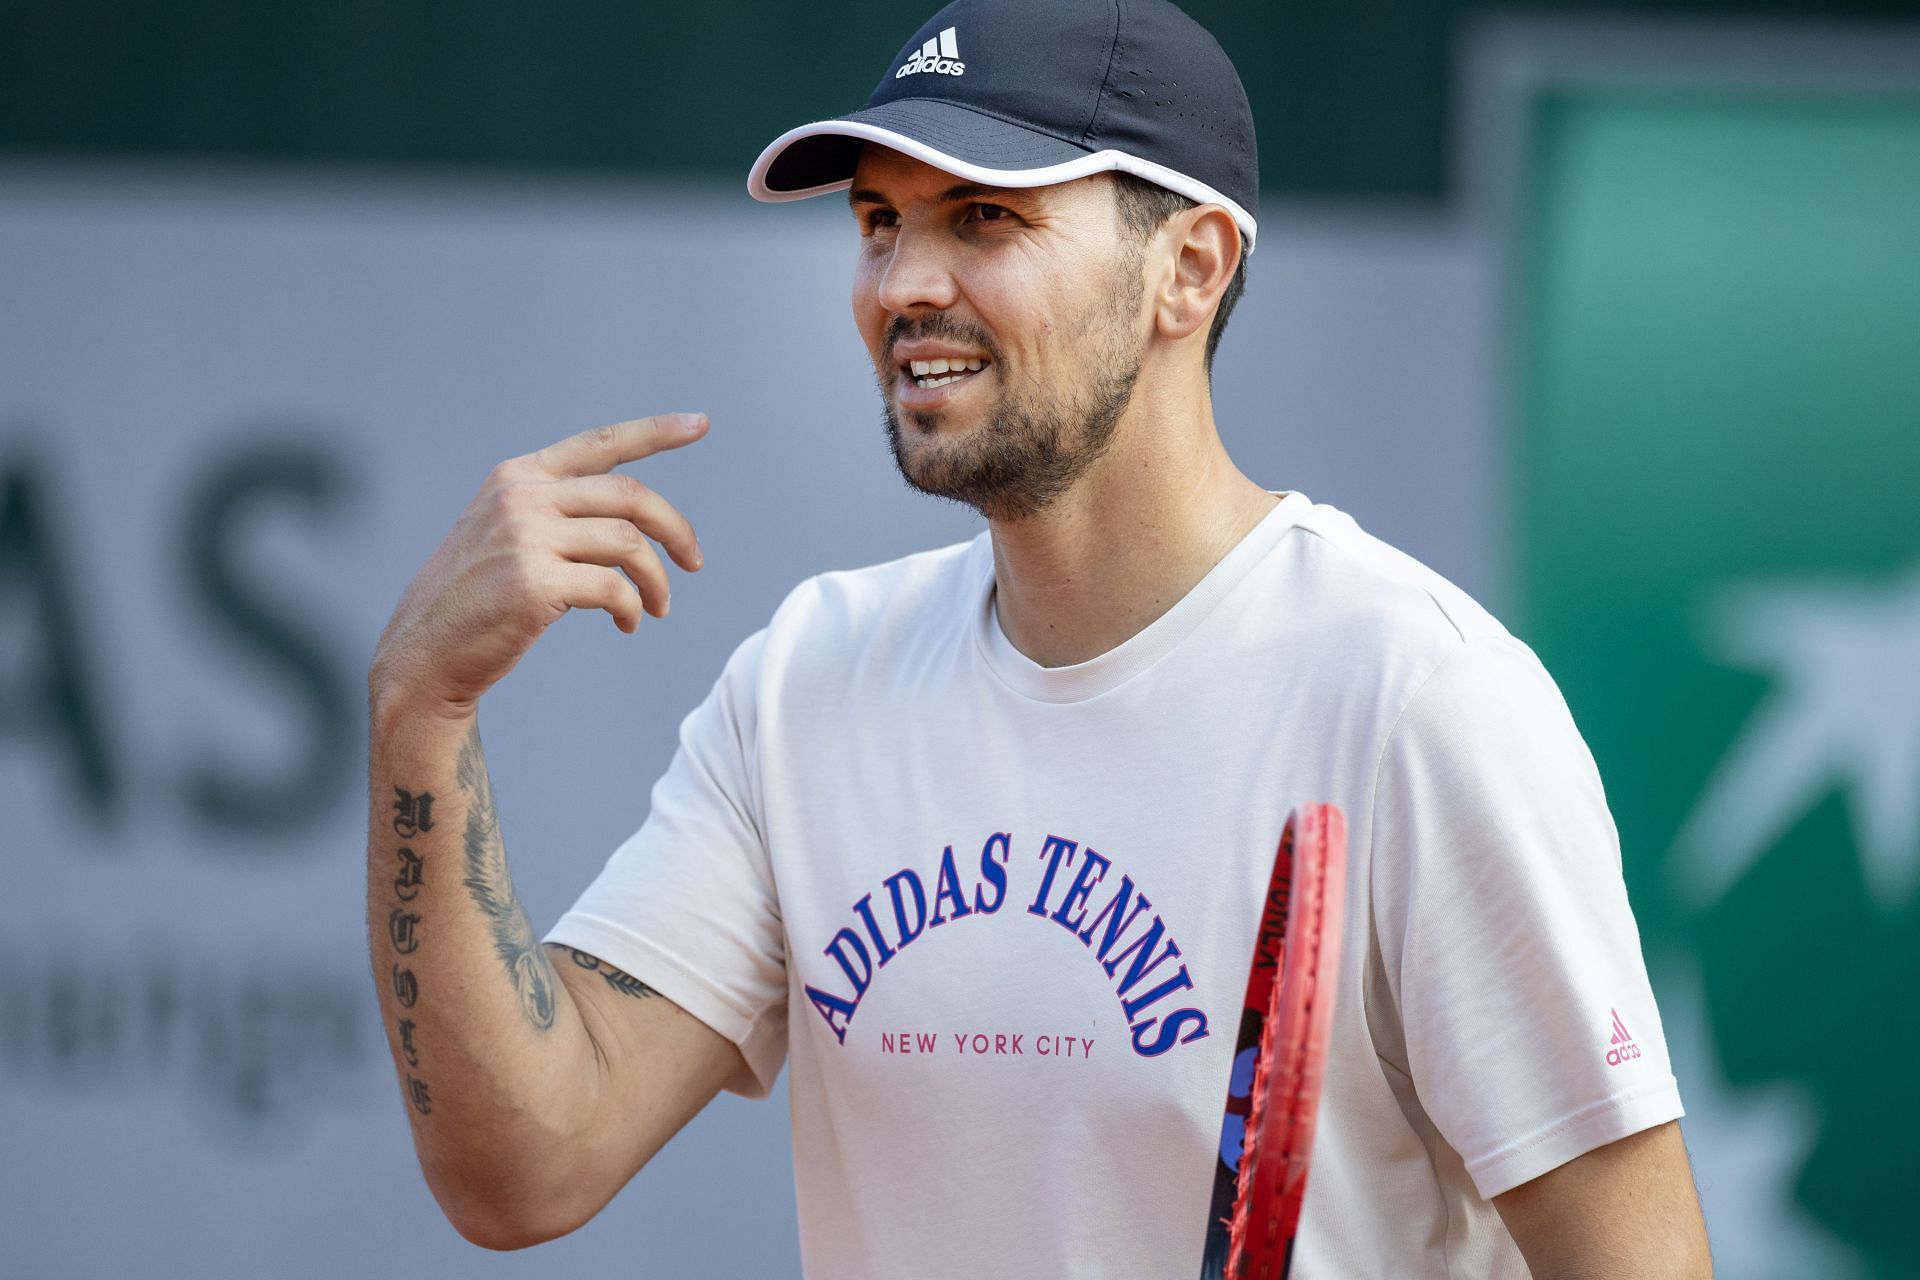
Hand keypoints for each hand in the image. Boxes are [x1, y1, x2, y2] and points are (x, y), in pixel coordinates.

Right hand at [371, 413, 708, 714]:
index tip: (699, 424)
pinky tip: (629, 623)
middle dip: (675, 529)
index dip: (655, 432)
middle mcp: (521, 497)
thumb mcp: (503, 535)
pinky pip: (613, 587)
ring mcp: (525, 537)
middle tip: (695, 563)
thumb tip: (629, 523)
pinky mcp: (533, 582)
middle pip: (630, 494)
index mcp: (517, 477)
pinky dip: (632, 608)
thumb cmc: (472, 603)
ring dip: (656, 579)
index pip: (599, 443)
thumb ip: (553, 513)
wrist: (424, 656)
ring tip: (658, 607)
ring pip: (629, 542)